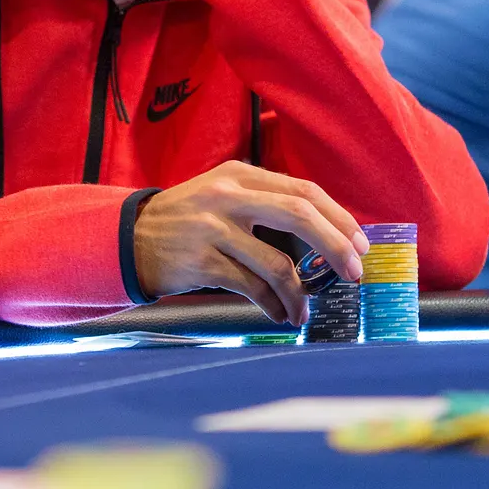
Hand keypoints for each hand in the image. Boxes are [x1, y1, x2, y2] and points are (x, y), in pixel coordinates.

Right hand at [131, 161, 368, 326]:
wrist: (128, 238)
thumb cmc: (187, 221)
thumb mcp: (222, 195)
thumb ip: (265, 204)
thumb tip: (327, 235)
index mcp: (239, 175)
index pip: (303, 191)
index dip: (338, 218)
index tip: (359, 244)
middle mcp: (228, 197)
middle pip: (299, 215)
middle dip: (335, 246)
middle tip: (354, 273)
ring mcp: (212, 229)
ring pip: (277, 264)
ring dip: (299, 294)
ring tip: (303, 312)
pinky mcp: (201, 262)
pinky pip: (251, 288)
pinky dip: (272, 305)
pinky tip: (278, 314)